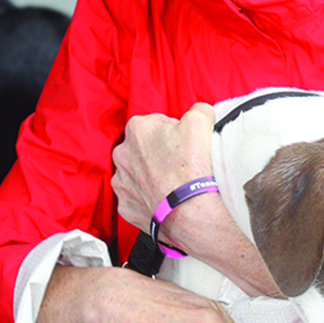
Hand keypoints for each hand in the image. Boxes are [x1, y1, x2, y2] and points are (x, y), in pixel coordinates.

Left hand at [112, 104, 283, 296]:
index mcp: (137, 129)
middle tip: (181, 163)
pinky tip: (166, 198)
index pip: (155, 122)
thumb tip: (199, 111)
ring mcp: (122, 183)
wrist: (191, 212)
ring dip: (152, 176)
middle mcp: (122, 154)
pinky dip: (149, 198)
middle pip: (143, 148)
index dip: (173, 131)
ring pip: (137, 174)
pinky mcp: (125, 207)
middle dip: (158, 153)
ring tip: (174, 183)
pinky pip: (137, 198)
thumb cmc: (192, 167)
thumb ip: (198, 109)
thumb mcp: (201, 122)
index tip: (185, 142)